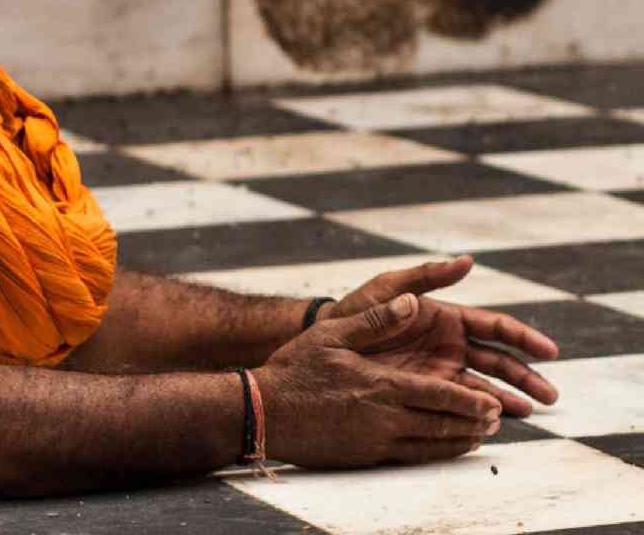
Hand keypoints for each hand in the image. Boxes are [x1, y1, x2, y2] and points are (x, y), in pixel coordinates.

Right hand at [258, 294, 502, 468]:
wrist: (264, 411)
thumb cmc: (294, 369)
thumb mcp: (332, 335)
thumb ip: (376, 321)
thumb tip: (411, 302)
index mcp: (381, 385)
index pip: (441, 396)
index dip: (471, 401)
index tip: (493, 403)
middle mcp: (384, 416)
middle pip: (443, 424)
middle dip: (474, 422)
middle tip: (496, 419)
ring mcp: (375, 439)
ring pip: (431, 444)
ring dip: (460, 440)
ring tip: (479, 436)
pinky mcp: (364, 454)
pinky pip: (410, 457)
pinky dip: (435, 454)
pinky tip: (442, 448)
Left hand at [322, 255, 558, 416]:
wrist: (325, 340)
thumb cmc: (356, 309)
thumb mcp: (388, 288)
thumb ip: (427, 277)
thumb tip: (467, 260)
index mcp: (447, 318)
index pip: (495, 327)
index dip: (524, 338)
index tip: (549, 352)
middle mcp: (451, 345)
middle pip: (499, 361)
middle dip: (526, 377)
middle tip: (551, 396)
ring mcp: (441, 369)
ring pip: (484, 385)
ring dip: (509, 399)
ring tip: (530, 413)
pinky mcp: (427, 391)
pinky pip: (459, 402)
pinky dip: (478, 413)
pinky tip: (494, 424)